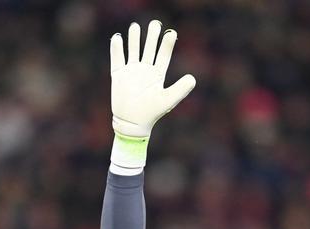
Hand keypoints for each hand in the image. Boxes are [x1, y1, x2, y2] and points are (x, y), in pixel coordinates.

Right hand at [110, 20, 195, 138]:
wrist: (132, 123)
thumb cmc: (152, 113)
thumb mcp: (167, 100)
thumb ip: (180, 89)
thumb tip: (193, 78)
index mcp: (158, 75)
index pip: (163, 55)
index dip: (167, 45)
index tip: (172, 33)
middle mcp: (145, 70)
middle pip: (149, 49)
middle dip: (151, 37)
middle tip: (155, 24)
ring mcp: (131, 71)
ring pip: (133, 50)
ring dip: (134, 39)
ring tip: (135, 27)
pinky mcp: (119, 75)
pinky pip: (117, 59)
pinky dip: (117, 49)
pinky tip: (118, 38)